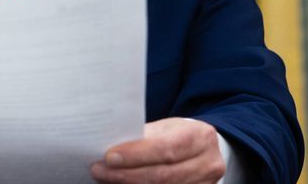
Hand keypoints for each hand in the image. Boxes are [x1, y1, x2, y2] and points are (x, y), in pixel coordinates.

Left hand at [91, 118, 225, 183]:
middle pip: (163, 174)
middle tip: (99, 171)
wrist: (203, 149)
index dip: (136, 154)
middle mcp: (208, 163)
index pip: (166, 147)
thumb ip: (144, 137)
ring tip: (106, 178)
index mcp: (200, 137)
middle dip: (127, 174)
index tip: (109, 157)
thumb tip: (110, 146)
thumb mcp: (166, 128)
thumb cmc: (177, 135)